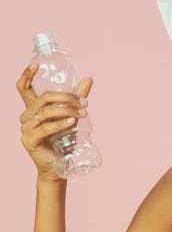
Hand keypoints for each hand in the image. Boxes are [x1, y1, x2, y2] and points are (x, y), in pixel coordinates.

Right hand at [17, 63, 93, 181]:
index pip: (23, 88)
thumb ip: (76, 98)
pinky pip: (45, 127)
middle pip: (43, 98)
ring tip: (83, 113)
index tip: (37, 65)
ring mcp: (25, 129)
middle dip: (66, 97)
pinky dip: (60, 123)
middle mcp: (26, 117)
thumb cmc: (63, 140)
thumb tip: (89, 78)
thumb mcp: (71, 115)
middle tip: (84, 102)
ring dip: (67, 110)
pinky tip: (73, 122)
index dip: (27, 75)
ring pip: (46, 111)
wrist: (59, 165)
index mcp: (32, 108)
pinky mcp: (29, 140)